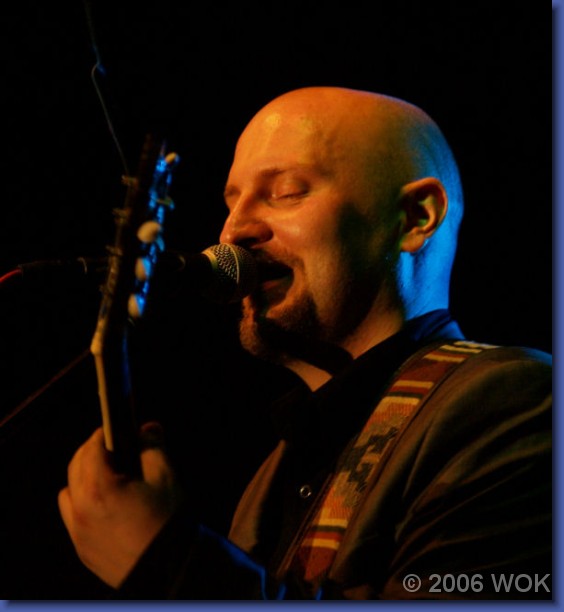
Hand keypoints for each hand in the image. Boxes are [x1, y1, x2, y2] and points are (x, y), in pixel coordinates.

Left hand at [58, 422, 183, 587]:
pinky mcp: (83, 548)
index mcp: (98, 488)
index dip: (106, 432)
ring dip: (83, 476)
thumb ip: (153, 446)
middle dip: (94, 451)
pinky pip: (73, 517)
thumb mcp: (165, 477)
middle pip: (76, 465)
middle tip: (118, 447)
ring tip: (110, 476)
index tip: (118, 426)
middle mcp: (80, 509)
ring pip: (69, 491)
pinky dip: (83, 502)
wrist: (169, 570)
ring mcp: (78, 532)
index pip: (92, 447)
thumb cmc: (168, 521)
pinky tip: (107, 502)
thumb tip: (148, 428)